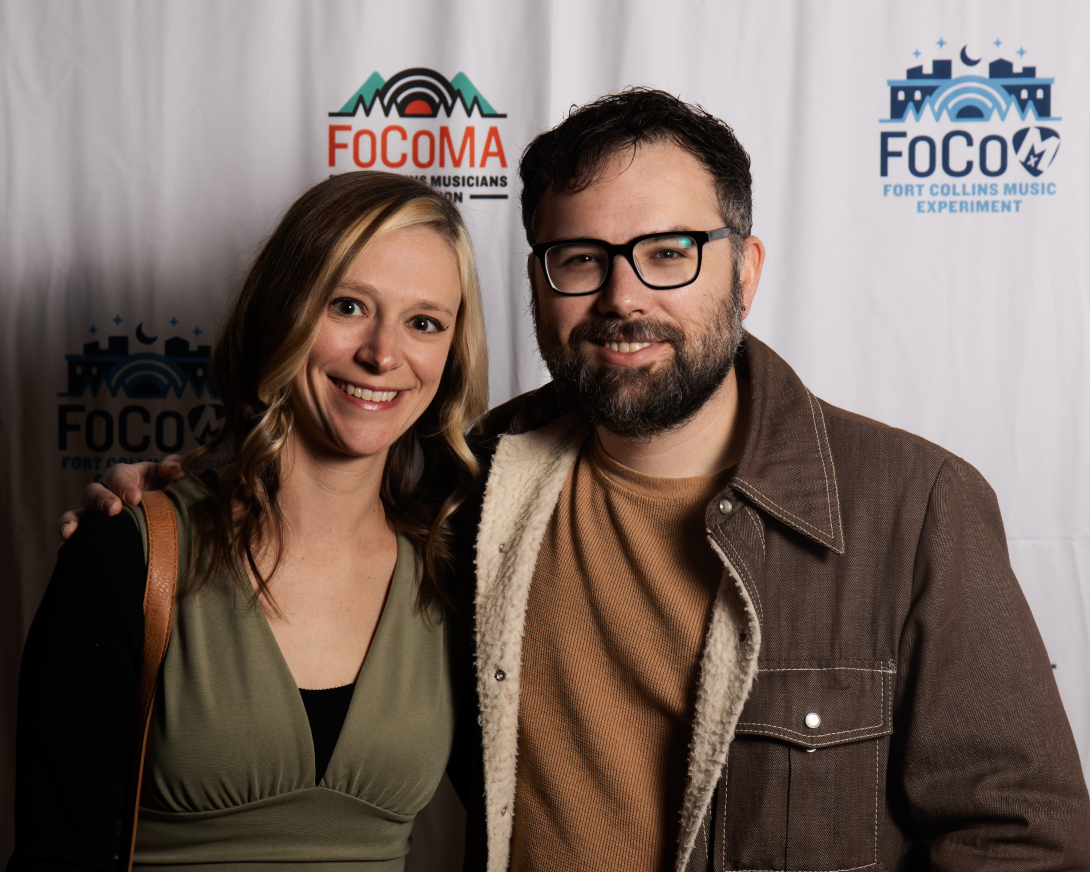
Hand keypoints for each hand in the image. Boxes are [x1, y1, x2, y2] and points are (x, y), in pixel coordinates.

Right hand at [58, 456, 185, 540]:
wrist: (169, 518)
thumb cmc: (170, 491)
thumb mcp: (174, 476)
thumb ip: (177, 466)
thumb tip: (174, 469)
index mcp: (125, 477)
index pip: (118, 475)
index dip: (124, 485)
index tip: (135, 498)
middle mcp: (105, 493)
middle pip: (94, 492)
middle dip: (101, 500)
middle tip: (113, 510)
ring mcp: (95, 516)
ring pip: (75, 515)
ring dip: (71, 522)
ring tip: (70, 533)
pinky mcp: (92, 535)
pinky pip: (75, 540)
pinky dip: (66, 545)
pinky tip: (65, 554)